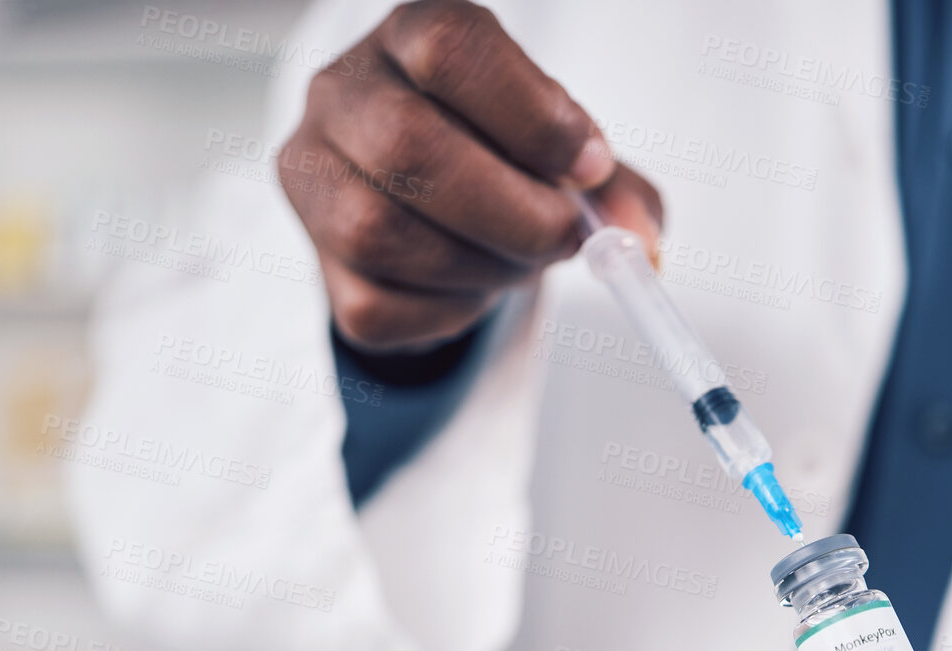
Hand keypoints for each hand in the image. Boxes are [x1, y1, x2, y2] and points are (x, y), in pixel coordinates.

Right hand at [278, 0, 662, 351]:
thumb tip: (640, 241)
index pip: (453, 49)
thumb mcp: (566, 150)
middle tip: (564, 240)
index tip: (590, 166)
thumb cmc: (502, 159)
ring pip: (381, 234)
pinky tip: (471, 289)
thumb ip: (613, 187)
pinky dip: (445, 313)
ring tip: (518, 262)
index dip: (531, 114)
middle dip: (511, 212)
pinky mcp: (314, 259)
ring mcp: (312, 175)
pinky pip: (374, 307)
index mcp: (410, 36)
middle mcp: (343, 92)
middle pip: (408, 147)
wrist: (431, 208)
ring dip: (478, 267)